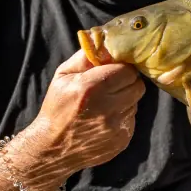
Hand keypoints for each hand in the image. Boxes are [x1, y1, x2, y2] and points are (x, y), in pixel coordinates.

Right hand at [31, 49, 145, 172]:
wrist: (53, 148)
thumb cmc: (56, 108)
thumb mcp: (63, 77)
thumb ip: (85, 57)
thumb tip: (104, 42)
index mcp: (91, 87)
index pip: (127, 70)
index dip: (121, 68)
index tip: (113, 70)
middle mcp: (107, 108)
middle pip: (137, 86)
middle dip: (127, 82)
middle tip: (112, 85)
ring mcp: (117, 126)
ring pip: (135, 103)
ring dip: (124, 100)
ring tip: (105, 104)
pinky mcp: (122, 140)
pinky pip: (132, 119)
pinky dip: (122, 116)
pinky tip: (104, 119)